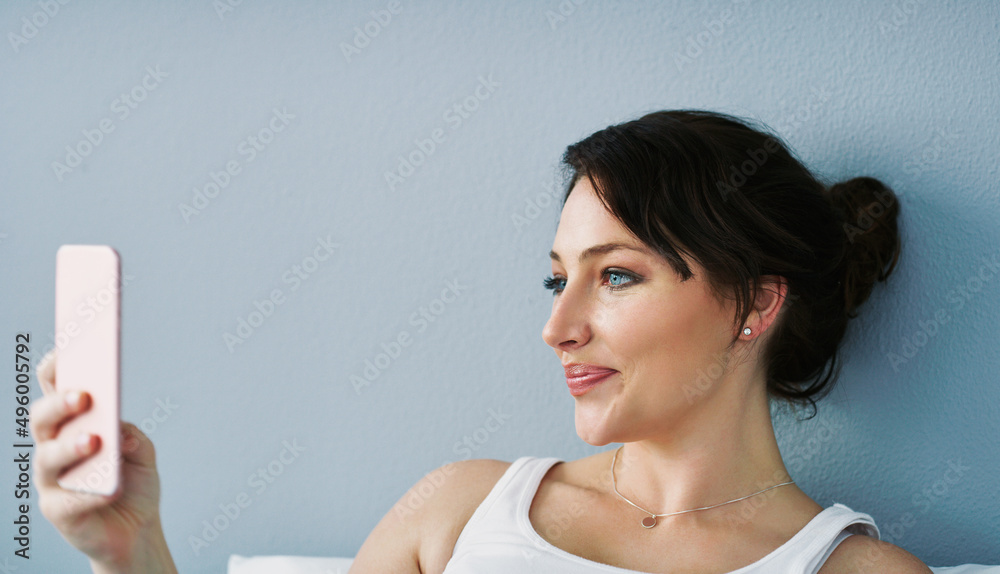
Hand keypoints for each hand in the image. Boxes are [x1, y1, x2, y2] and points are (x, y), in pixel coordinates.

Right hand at [30, 349, 175, 572]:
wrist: (135, 529)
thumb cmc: (132, 480)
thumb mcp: (142, 450)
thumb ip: (131, 435)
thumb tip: (120, 432)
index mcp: (72, 423)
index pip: (54, 388)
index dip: (55, 366)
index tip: (65, 347)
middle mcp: (53, 446)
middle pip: (42, 418)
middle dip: (59, 404)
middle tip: (83, 395)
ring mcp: (51, 478)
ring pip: (47, 456)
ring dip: (70, 446)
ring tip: (94, 441)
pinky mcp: (58, 510)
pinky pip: (66, 499)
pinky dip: (88, 492)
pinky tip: (109, 489)